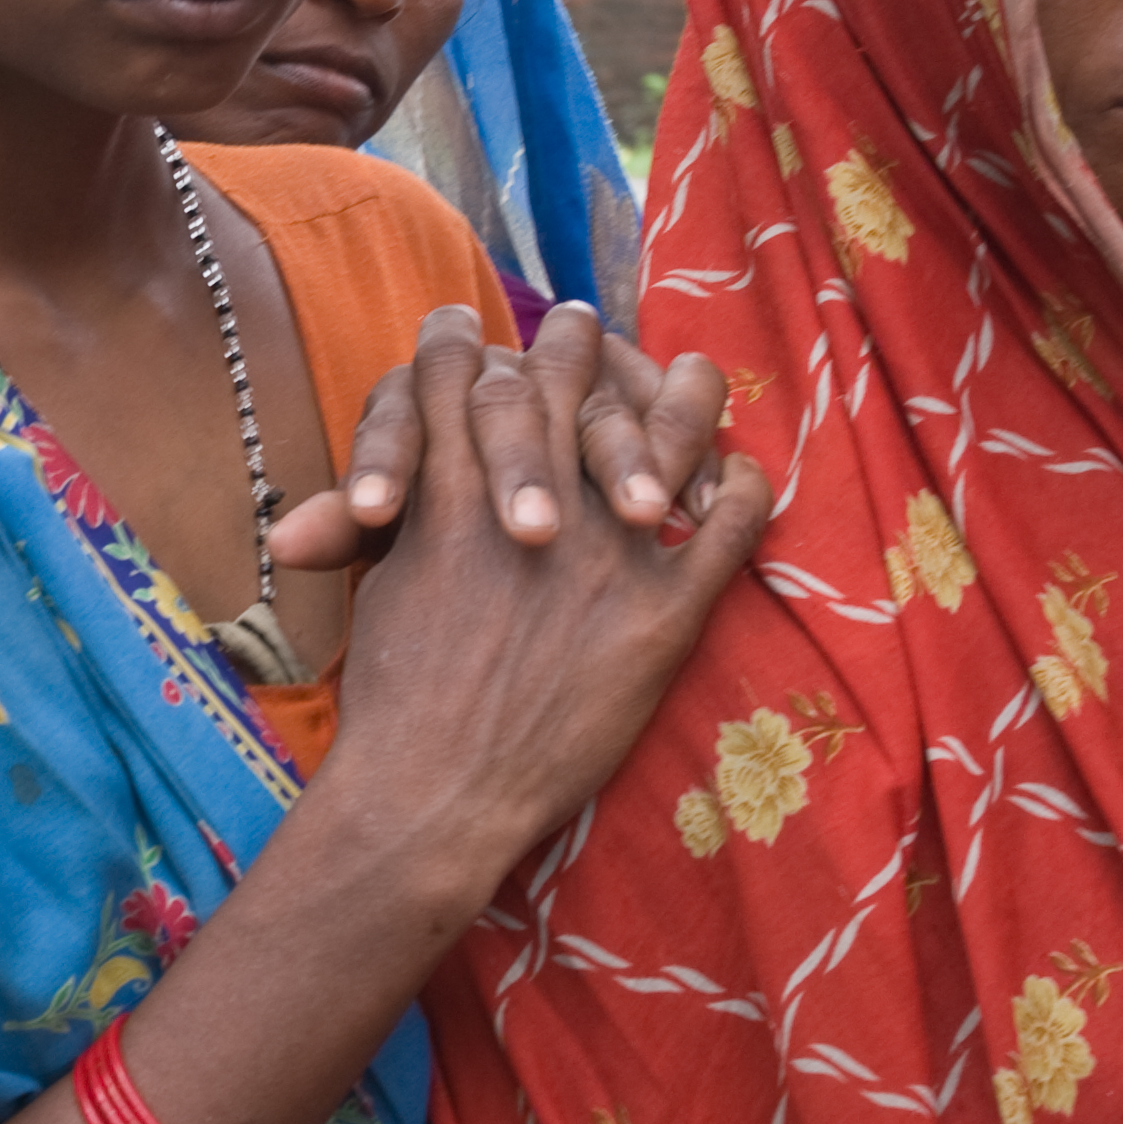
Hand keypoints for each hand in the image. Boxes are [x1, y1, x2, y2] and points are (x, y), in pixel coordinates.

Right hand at [326, 306, 767, 853]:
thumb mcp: (380, 579)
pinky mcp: (665, 615)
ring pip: (671, 431)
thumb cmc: (395, 696)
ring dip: (684, 393)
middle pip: (564, 377)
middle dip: (572, 343)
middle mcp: (535, 502)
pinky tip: (736, 480)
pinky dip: (742, 490)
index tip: (481, 329)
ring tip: (694, 377)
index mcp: (450, 491)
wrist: (437, 795)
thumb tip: (394, 458)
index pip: (461, 371)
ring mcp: (608, 555)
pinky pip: (730, 527)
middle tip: (585, 328)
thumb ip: (391, 510)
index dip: (469, 340)